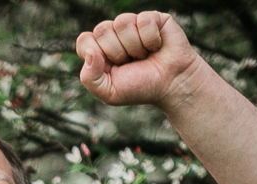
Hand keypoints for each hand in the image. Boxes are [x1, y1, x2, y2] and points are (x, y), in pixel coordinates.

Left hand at [76, 11, 200, 108]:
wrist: (171, 85)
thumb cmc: (140, 88)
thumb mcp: (109, 92)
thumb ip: (90, 78)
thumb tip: (91, 52)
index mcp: (99, 50)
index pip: (84, 40)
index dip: (96, 54)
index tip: (112, 68)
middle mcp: (114, 34)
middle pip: (101, 29)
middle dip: (117, 52)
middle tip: (132, 63)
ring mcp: (132, 24)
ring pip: (122, 22)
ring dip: (135, 46)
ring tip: (145, 56)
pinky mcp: (152, 18)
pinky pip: (143, 21)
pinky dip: (151, 39)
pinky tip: (157, 47)